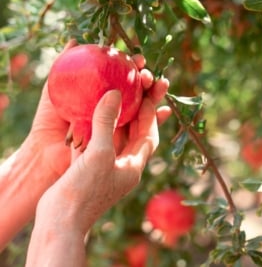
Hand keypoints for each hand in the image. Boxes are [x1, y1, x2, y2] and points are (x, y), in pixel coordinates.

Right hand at [35, 77, 169, 234]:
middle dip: (136, 113)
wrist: (60, 222)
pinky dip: (97, 127)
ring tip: (116, 96)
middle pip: (134, 134)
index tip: (146, 95)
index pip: (148, 135)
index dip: (150, 115)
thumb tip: (115, 93)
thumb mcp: (99, 153)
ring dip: (116, 118)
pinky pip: (97, 142)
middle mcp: (123, 166)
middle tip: (136, 92)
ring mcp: (106, 168)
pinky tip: (91, 113)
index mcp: (133, 166)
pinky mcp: (89, 168)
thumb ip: (106, 122)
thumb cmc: (84, 191)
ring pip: (115, 137)